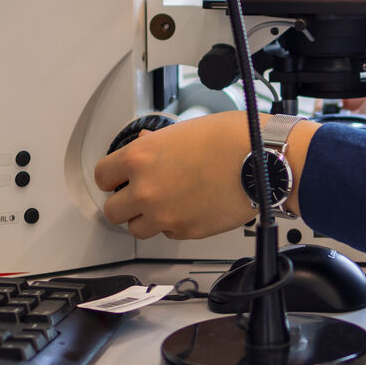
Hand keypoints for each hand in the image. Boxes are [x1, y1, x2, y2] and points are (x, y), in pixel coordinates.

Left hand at [95, 111, 266, 240]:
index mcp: (141, 158)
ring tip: (163, 205)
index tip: (115, 179)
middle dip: (124, 203)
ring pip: (136, 229)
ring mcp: (165, 215)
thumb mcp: (184, 130)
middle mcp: (147, 190)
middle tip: (136, 195)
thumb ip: (157, 144)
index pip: (102, 176)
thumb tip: (147, 147)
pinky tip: (188, 208)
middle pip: (112, 211)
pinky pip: (168, 234)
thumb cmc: (231, 139)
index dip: (110, 178)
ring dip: (145, 218)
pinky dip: (173, 225)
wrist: (262, 160)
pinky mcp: (186, 231)